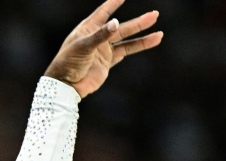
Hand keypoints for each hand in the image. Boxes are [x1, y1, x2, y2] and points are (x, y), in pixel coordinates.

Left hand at [44, 0, 163, 97]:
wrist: (66, 86)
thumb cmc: (68, 63)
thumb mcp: (83, 46)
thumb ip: (100, 35)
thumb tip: (116, 22)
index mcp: (88, 29)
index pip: (104, 12)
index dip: (114, 3)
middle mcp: (98, 37)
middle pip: (121, 27)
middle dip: (138, 22)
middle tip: (154, 15)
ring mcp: (103, 50)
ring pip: (127, 40)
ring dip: (142, 37)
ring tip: (159, 33)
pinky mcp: (107, 62)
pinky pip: (125, 52)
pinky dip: (137, 47)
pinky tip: (149, 42)